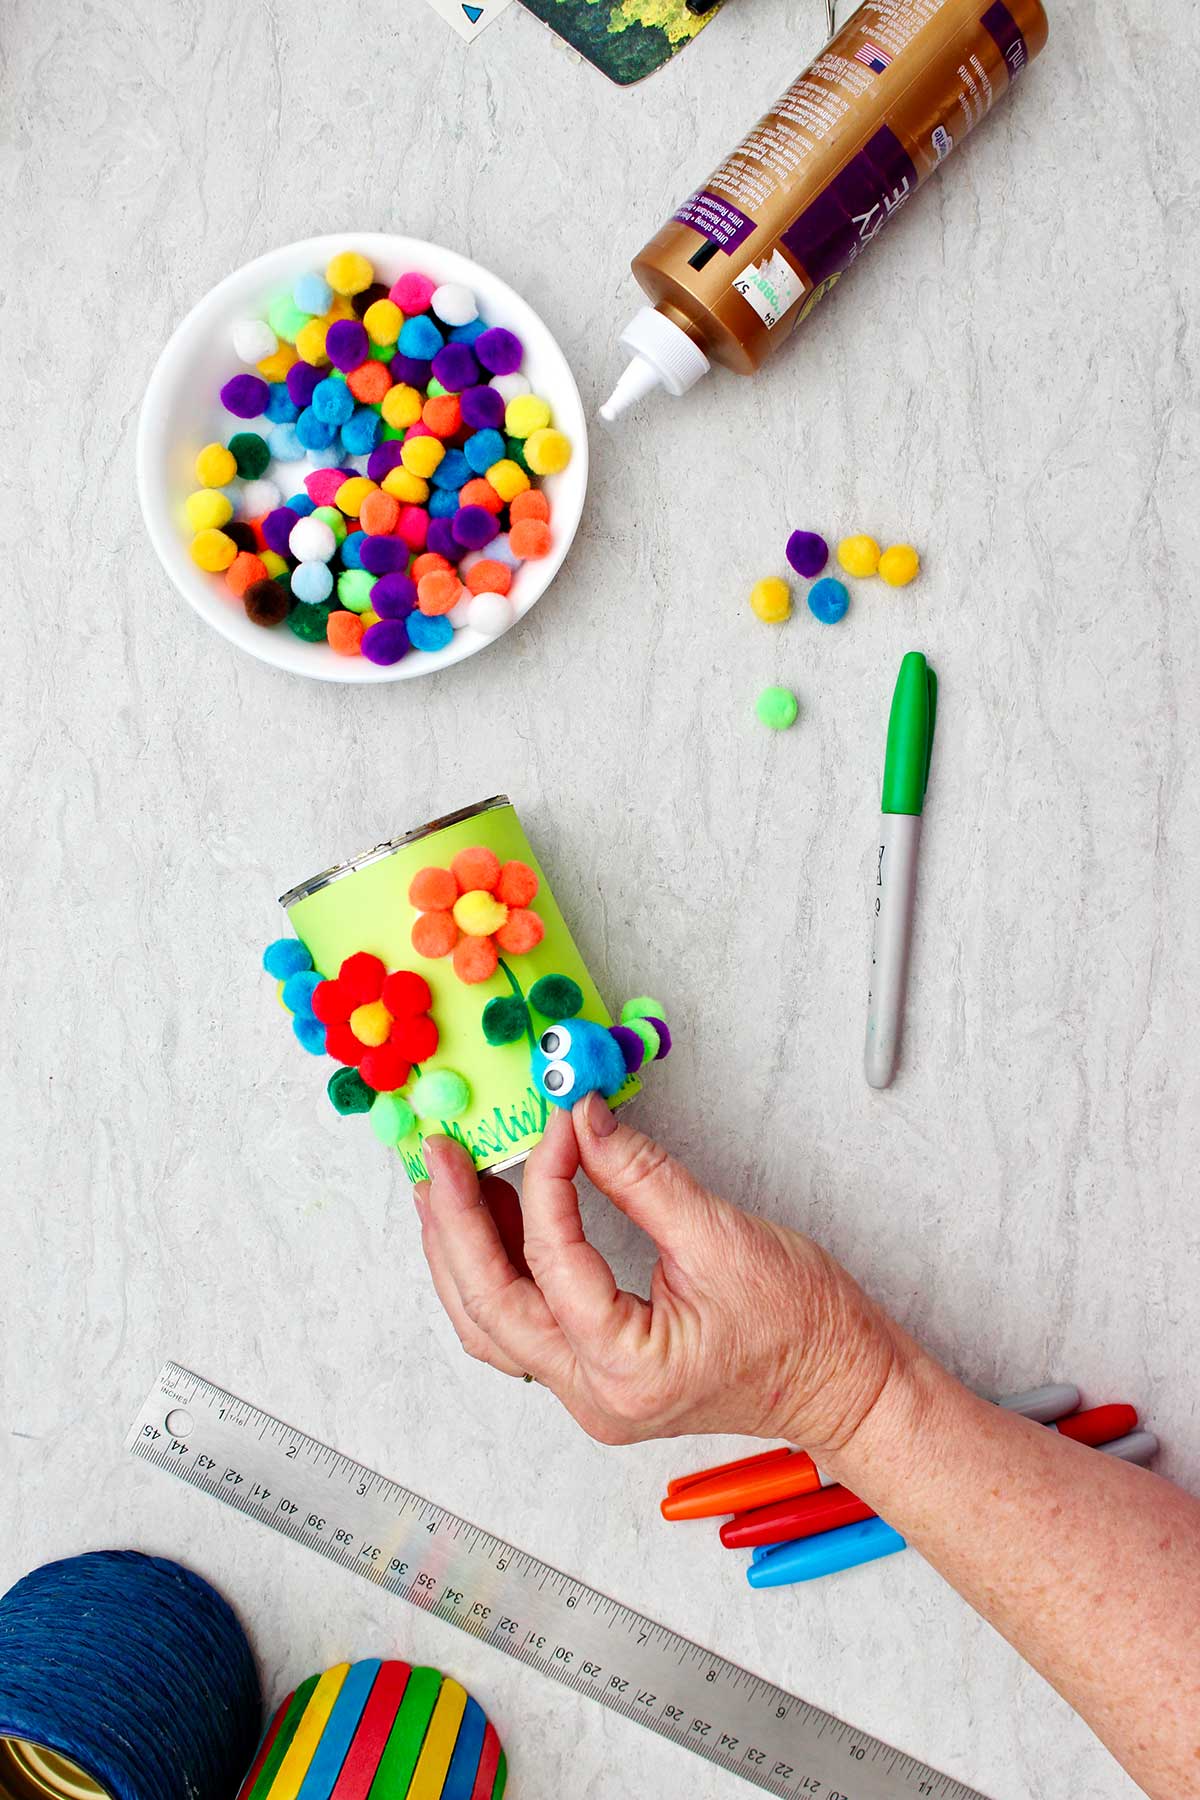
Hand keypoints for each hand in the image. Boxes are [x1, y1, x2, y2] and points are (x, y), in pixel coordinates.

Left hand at [413, 1093, 912, 1456]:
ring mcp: (589, 1394)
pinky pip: (522, 1326)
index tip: (557, 1120)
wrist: (843, 1382)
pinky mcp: (596, 1377)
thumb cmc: (803, 1327)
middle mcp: (593, 1396)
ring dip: (462, 1251)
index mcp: (625, 1369)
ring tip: (447, 1182)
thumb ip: (642, 1176)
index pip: (553, 1259)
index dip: (546, 1177)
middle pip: (489, 1307)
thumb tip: (585, 1118)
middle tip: (436, 1154)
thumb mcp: (723, 1238)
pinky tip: (494, 1217)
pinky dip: (498, 1271)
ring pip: (493, 1326)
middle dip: (453, 1225)